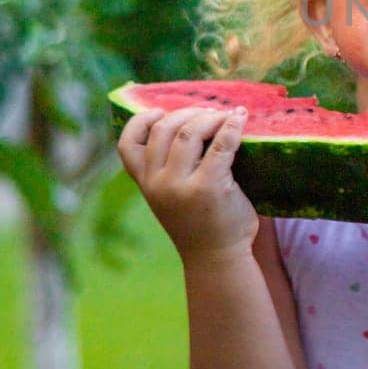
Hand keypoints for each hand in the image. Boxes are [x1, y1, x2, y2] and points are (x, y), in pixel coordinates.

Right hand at [117, 106, 258, 263]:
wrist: (217, 257)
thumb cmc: (200, 220)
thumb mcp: (170, 195)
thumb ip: (169, 166)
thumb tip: (192, 119)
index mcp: (145, 183)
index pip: (127, 144)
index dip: (142, 120)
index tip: (161, 111)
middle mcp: (157, 183)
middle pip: (165, 128)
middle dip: (189, 113)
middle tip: (210, 113)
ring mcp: (180, 186)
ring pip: (189, 131)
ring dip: (210, 117)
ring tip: (226, 117)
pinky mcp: (209, 187)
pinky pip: (221, 144)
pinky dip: (231, 126)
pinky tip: (240, 120)